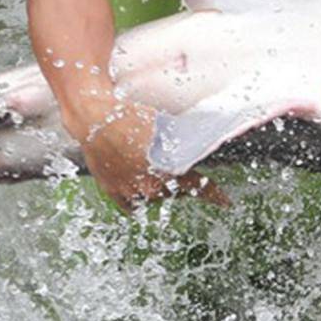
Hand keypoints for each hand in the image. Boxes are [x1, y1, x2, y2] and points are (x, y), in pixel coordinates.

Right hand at [79, 100, 228, 212]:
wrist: (94, 115)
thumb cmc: (130, 115)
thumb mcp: (166, 126)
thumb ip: (184, 144)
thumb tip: (198, 148)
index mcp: (169, 171)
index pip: (199, 188)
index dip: (215, 196)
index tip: (226, 202)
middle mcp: (151, 186)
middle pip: (175, 192)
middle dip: (178, 181)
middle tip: (171, 165)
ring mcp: (130, 191)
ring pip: (153, 198)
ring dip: (157, 187)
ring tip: (149, 166)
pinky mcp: (111, 189)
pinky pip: (130, 205)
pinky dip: (136, 199)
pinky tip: (138, 189)